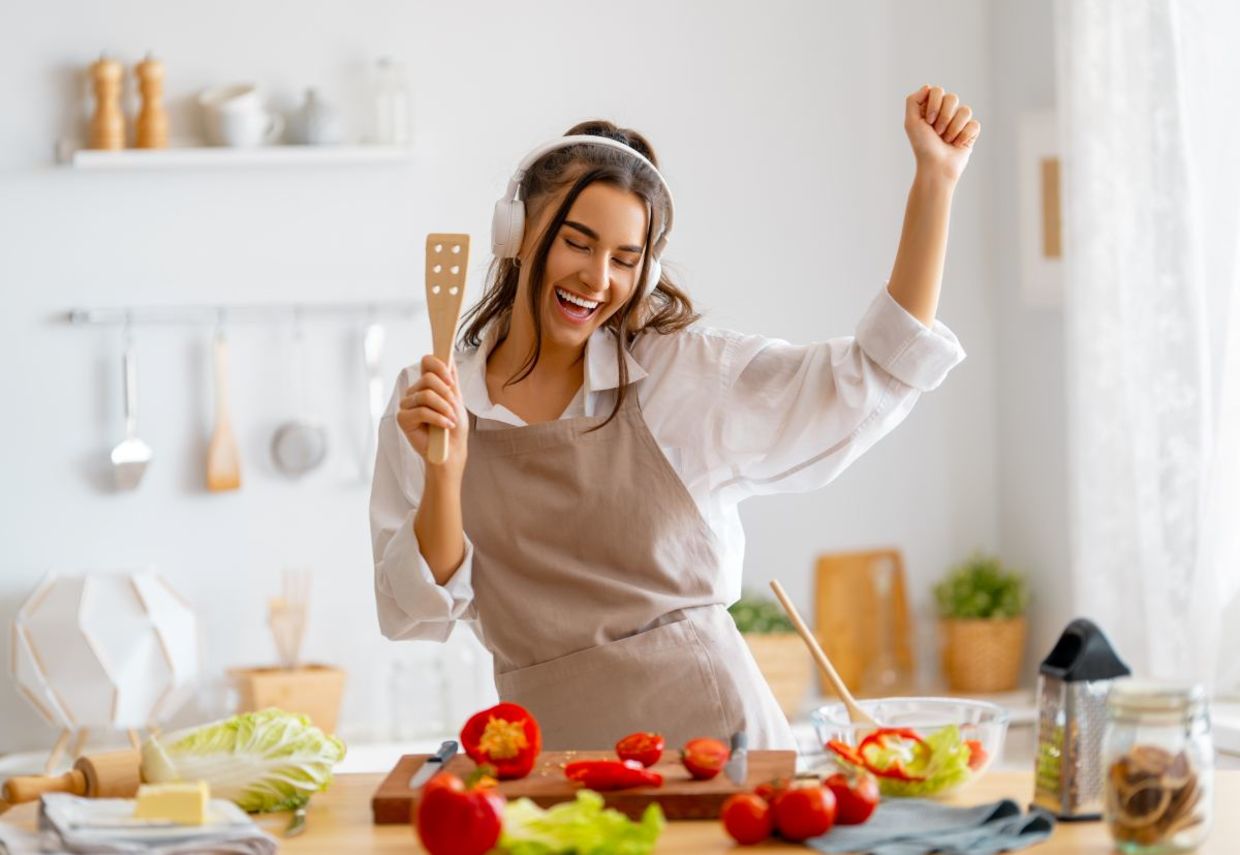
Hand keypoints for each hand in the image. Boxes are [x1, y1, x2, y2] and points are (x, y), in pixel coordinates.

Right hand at [397, 355, 468, 470]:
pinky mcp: (403, 419)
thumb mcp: (456, 399)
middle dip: (446, 393)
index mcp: (426, 384)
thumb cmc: (453, 426)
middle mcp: (414, 392)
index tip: (451, 381)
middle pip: (428, 379)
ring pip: (426, 395)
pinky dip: (438, 418)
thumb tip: (450, 358)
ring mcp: (406, 405)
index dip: (439, 366)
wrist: (451, 449)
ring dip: (444, 408)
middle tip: (454, 407)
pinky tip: (446, 425)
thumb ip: (451, 380)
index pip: (426, 362)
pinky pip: (421, 411)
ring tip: (451, 419)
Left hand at [905, 85, 980, 183]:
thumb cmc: (922, 146)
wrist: (936, 167)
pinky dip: (964, 136)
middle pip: (952, 98)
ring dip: (953, 128)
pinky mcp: (971, 131)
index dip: (934, 105)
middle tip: (937, 132)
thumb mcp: (911, 122)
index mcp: (931, 108)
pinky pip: (974, 124)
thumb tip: (928, 86)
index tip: (927, 121)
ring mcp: (959, 121)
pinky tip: (957, 144)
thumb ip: (913, 100)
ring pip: (965, 111)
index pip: (937, 91)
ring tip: (946, 140)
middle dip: (944, 117)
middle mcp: (946, 112)